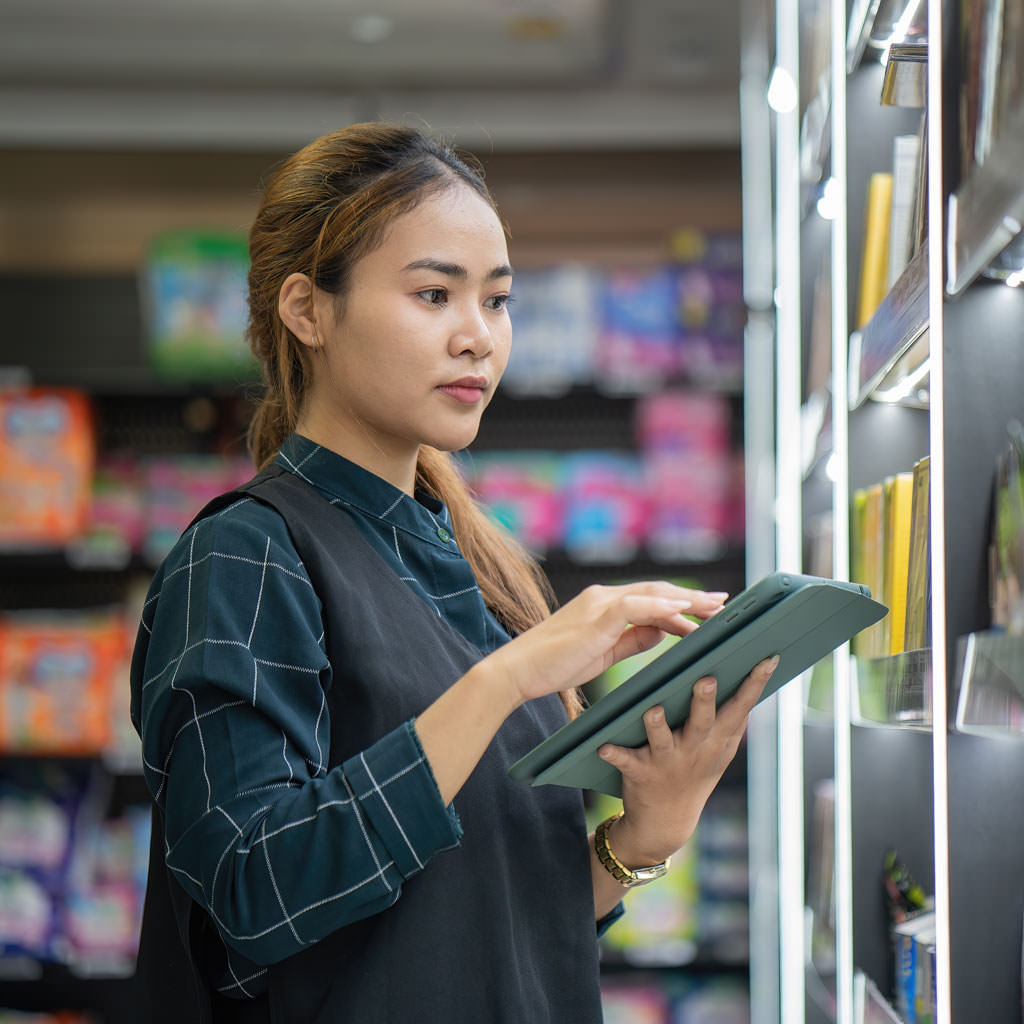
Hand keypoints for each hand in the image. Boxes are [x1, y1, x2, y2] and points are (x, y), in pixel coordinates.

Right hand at [485, 581, 728, 708]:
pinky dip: (661, 607)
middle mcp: (603, 597)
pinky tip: (682, 612)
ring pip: (651, 594)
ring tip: (713, 609)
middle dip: (692, 598)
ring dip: (685, 601)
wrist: (519, 670)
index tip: (706, 609)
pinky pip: (635, 605)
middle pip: (657, 591)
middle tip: (723, 604)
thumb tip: (660, 632)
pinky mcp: (595, 616)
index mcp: (603, 605)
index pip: (650, 599)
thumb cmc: (554, 666)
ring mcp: (598, 603)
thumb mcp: (602, 654)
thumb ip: (630, 640)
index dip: (680, 603)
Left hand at [596, 654, 778, 866]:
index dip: (755, 683)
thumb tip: (753, 677)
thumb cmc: (695, 772)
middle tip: (707, 679)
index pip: (741, 708)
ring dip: (658, 726)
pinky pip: (626, 762)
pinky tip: (603, 747)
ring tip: (654, 710)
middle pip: (703, 722)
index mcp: (717, 740)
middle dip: (705, 701)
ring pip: (663, 740)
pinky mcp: (641, 774)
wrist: (667, 822)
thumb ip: (734, 719)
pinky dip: (615, 755)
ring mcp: (668, 762)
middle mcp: (695, 750)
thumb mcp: (721, 751)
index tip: (768, 658)